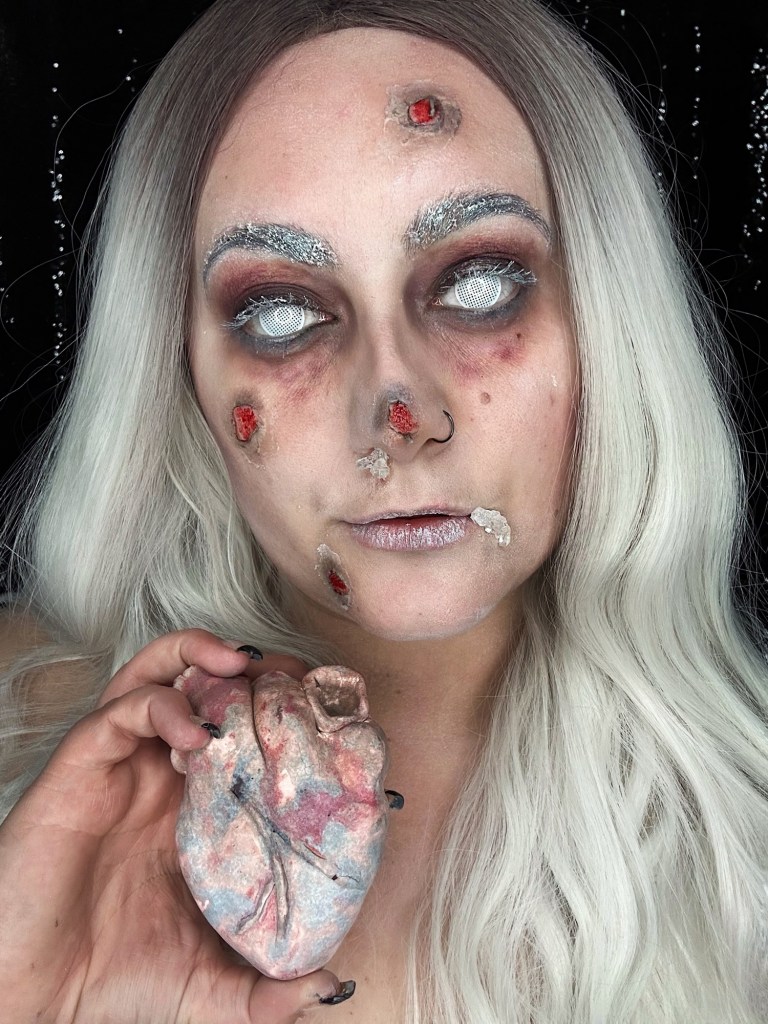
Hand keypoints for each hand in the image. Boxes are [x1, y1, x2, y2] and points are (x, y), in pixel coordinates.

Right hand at [0, 630, 347, 1022]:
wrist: (33, 1001)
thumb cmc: (114, 980)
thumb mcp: (209, 986)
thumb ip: (267, 992)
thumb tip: (334, 986)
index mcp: (192, 806)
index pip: (239, 732)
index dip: (279, 710)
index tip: (326, 708)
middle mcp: (158, 774)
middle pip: (201, 687)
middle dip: (249, 668)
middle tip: (290, 672)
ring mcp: (120, 766)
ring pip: (155, 677)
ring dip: (199, 656)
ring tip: (243, 665)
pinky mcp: (81, 767)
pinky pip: (119, 711)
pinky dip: (161, 704)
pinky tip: (196, 733)